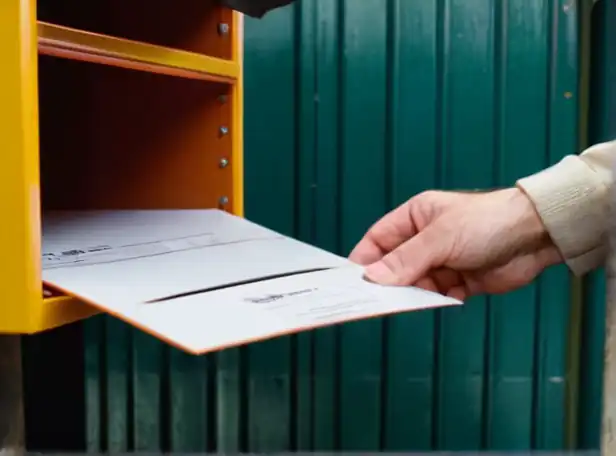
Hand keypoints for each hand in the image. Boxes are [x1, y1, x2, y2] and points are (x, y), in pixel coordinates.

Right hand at [348, 188, 562, 299]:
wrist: (536, 235)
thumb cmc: (489, 220)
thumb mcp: (441, 238)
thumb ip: (406, 259)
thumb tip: (373, 277)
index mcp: (415, 217)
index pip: (378, 240)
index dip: (365, 260)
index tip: (353, 282)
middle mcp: (425, 239)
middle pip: (395, 266)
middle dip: (389, 282)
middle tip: (377, 300)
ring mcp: (442, 261)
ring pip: (415, 283)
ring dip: (414, 293)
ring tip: (413, 299)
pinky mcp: (460, 280)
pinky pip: (437, 295)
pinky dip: (436, 300)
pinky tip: (442, 298)